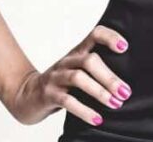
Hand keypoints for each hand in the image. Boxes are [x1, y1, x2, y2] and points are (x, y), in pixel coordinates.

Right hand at [6, 24, 132, 126]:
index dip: (109, 37)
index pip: (94, 34)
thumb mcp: (76, 72)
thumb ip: (95, 71)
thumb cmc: (60, 84)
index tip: (125, 47)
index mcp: (77, 52)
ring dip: (100, 92)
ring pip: (79, 78)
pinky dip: (85, 110)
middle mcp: (67, 61)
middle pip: (89, 61)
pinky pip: (68, 101)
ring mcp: (56, 77)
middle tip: (125, 92)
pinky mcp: (49, 94)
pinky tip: (98, 119)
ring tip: (115, 104)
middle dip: (109, 77)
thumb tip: (125, 83)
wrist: (27, 96)